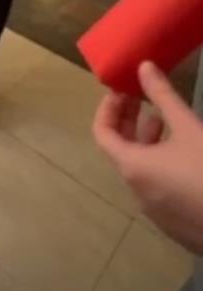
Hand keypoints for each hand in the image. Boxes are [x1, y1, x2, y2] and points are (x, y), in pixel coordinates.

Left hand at [93, 62, 202, 254]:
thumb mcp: (188, 127)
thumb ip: (163, 96)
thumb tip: (143, 66)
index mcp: (132, 167)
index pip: (102, 133)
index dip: (108, 108)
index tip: (123, 90)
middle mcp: (136, 190)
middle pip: (119, 150)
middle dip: (128, 121)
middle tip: (140, 98)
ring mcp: (155, 211)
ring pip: (139, 169)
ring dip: (145, 141)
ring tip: (163, 120)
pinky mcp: (174, 224)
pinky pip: (156, 187)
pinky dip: (158, 163)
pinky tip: (183, 154)